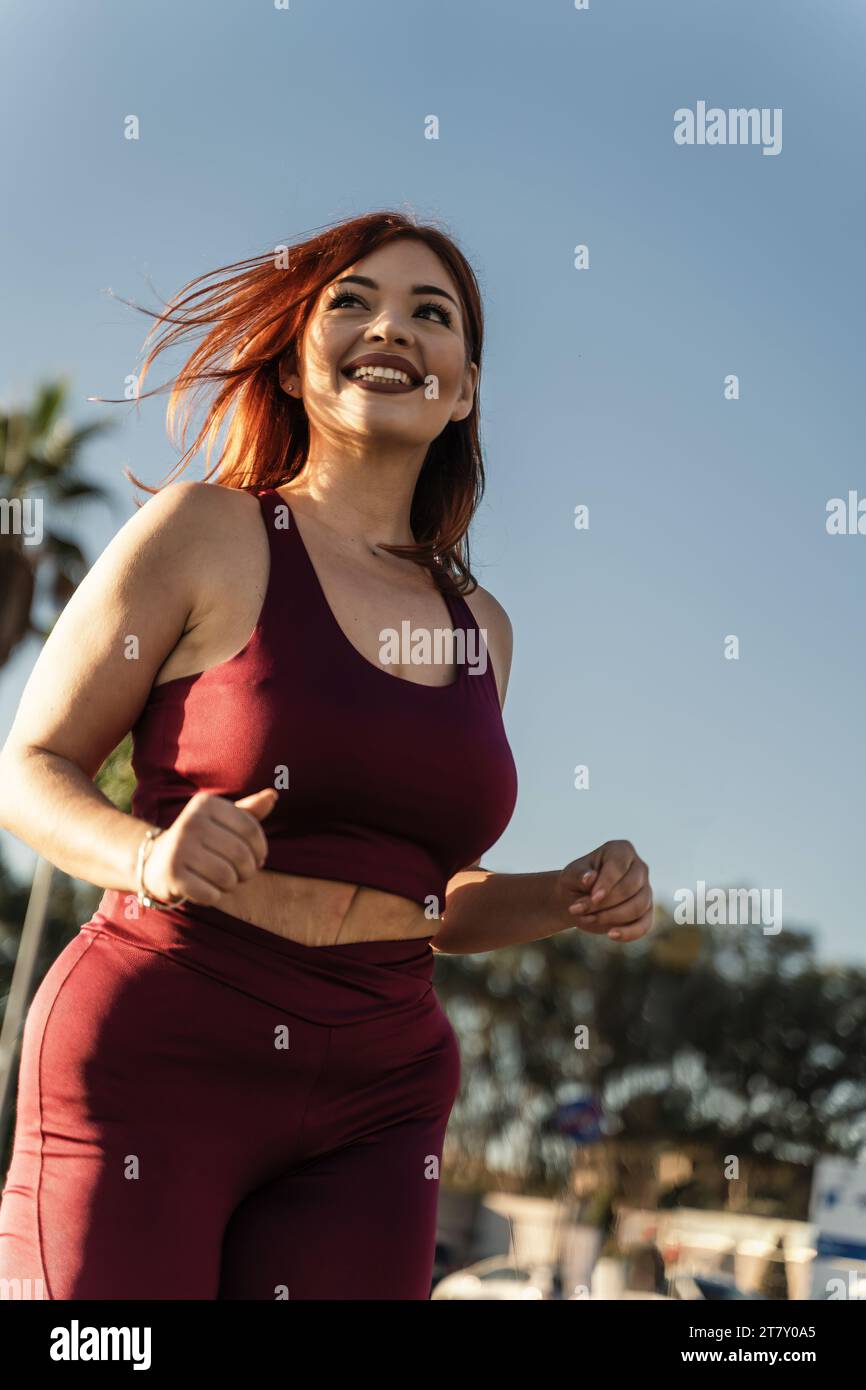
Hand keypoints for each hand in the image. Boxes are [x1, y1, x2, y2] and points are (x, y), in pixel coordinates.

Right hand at [140, 788, 277, 907]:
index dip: (261, 848)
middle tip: (243, 874)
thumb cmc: (200, 838)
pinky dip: (216, 896)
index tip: (258, 857)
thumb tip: (272, 796)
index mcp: (206, 804)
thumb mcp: (221, 820)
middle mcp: (190, 822)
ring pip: (227, 876)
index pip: (250, 828)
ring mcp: (179, 848)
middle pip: (241, 854)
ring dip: (232, 884)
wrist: (156, 860)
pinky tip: (208, 889)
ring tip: (226, 881)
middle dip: (248, 870)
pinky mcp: (172, 875)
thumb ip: (248, 811)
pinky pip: (211, 893)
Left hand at [554, 840, 652, 942]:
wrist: (576, 899)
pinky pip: (644, 924)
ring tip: (586, 918)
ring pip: (638, 906)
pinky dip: (630, 932)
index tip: (593, 897)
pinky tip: (611, 935)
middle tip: (578, 909)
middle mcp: (639, 867)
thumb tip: (590, 878)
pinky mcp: (646, 911)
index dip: (607, 883)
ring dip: (611, 917)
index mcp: (621, 850)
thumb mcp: (570, 875)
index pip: (619, 866)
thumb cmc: (575, 881)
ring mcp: (646, 889)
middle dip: (605, 903)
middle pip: (630, 888)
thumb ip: (579, 875)